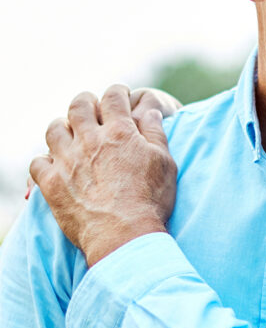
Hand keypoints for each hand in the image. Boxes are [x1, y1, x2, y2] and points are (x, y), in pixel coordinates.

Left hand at [29, 85, 176, 266]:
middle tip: (91, 105)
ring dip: (61, 126)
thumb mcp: (165, 163)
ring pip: (53, 130)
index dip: (116, 92)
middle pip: (78, 106)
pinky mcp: (50, 184)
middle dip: (85, 101)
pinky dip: (45, 159)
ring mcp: (67, 161)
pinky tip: (54, 163)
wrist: (124, 235)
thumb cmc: (151, 200)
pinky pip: (38, 162)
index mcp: (120, 132)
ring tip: (68, 131)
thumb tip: (148, 112)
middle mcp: (90, 141)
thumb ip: (155, 133)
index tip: (119, 94)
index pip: (113, 97)